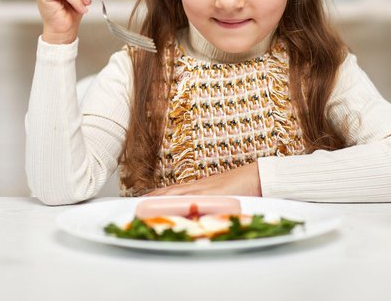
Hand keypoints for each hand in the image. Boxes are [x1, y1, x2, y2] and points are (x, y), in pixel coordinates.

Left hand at [144, 162, 261, 196]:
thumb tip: (194, 214)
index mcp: (197, 188)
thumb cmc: (240, 185)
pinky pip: (190, 199)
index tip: (140, 202)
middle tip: (135, 207)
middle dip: (151, 200)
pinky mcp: (210, 194)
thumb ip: (205, 202)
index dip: (154, 197)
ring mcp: (202, 189)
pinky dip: (177, 202)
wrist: (256, 176)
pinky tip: (168, 205)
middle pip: (168, 192)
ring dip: (158, 200)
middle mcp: (196, 187)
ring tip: (143, 206)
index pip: (170, 192)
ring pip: (175, 194)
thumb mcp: (218, 195)